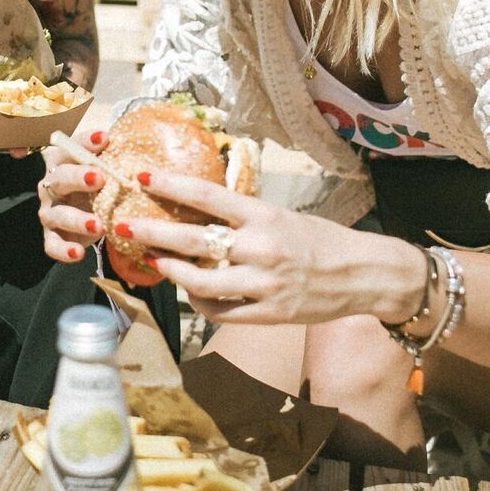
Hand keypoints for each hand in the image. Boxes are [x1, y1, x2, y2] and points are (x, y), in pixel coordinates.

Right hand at [34, 127, 108, 264]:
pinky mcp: (52, 236)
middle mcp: (51, 185)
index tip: (105, 137)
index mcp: (63, 162)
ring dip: (77, 219)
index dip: (85, 142)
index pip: (70, 147)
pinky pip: (52, 245)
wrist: (88, 215)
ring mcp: (50, 211)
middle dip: (78, 178)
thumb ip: (115, 157)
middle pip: (60, 178)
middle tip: (99, 179)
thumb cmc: (98, 186)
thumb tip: (142, 144)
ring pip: (57, 214)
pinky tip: (78, 253)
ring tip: (99, 225)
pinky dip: (64, 250)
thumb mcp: (106, 169)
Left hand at [121, 171, 425, 325]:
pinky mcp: (271, 314)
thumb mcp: (284, 216)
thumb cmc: (323, 240)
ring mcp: (265, 284)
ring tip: (154, 260)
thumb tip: (199, 210)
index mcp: (266, 216)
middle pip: (194, 239)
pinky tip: (190, 292)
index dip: (171, 185)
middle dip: (152, 232)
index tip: (142, 176)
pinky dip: (200, 303)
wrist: (366, 274)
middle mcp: (262, 248)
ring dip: (170, 271)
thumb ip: (245, 217)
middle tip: (123, 225)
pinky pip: (221, 312)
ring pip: (201, 282)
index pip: (208, 196)